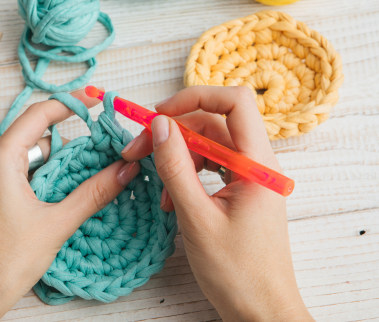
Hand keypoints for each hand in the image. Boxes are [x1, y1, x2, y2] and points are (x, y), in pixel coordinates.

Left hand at [0, 90, 139, 321]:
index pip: (38, 115)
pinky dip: (46, 177)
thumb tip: (126, 169)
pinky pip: (22, 172)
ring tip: (91, 175)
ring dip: (60, 163)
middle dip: (70, 141)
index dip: (69, 104)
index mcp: (0, 159)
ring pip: (31, 156)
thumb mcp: (56, 223)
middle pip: (37, 136)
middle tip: (103, 149)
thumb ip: (93, 193)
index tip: (95, 102)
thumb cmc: (4, 262)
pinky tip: (67, 192)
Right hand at [121, 86, 313, 321]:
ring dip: (177, 157)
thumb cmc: (238, 273)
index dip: (195, 97)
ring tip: (156, 184)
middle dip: (172, 133)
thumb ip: (176, 167)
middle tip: (136, 150)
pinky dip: (187, 175)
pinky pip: (210, 168)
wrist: (260, 311)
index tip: (159, 113)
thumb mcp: (196, 218)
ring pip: (207, 146)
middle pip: (212, 124)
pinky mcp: (240, 191)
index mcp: (258, 163)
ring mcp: (249, 177)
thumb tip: (158, 125)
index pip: (234, 102)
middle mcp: (257, 163)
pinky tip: (171, 197)